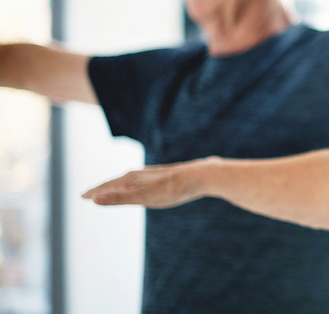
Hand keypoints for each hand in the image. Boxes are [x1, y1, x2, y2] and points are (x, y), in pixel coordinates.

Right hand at [82, 158, 214, 208]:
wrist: (203, 176)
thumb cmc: (174, 188)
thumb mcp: (145, 197)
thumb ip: (120, 198)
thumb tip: (94, 199)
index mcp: (133, 179)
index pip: (108, 186)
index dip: (95, 192)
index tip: (81, 196)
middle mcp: (141, 174)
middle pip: (116, 182)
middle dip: (103, 189)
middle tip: (90, 194)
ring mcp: (153, 175)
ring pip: (130, 181)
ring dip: (118, 186)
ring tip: (112, 190)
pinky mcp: (165, 177)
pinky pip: (144, 181)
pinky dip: (135, 185)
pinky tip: (143, 186)